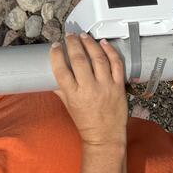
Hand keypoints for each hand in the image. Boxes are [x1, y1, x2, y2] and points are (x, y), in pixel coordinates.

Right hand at [50, 33, 127, 147]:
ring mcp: (106, 87)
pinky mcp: (119, 86)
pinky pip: (116, 64)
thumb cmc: (86, 123)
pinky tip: (104, 43)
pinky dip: (110, 51)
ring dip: (90, 43)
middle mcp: (89, 89)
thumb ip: (61, 88)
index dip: (57, 55)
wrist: (105, 137)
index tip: (55, 46)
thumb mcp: (68, 105)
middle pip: (79, 60)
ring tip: (84, 36)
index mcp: (74, 95)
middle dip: (73, 44)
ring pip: (98, 58)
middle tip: (70, 36)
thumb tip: (53, 73)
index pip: (61, 70)